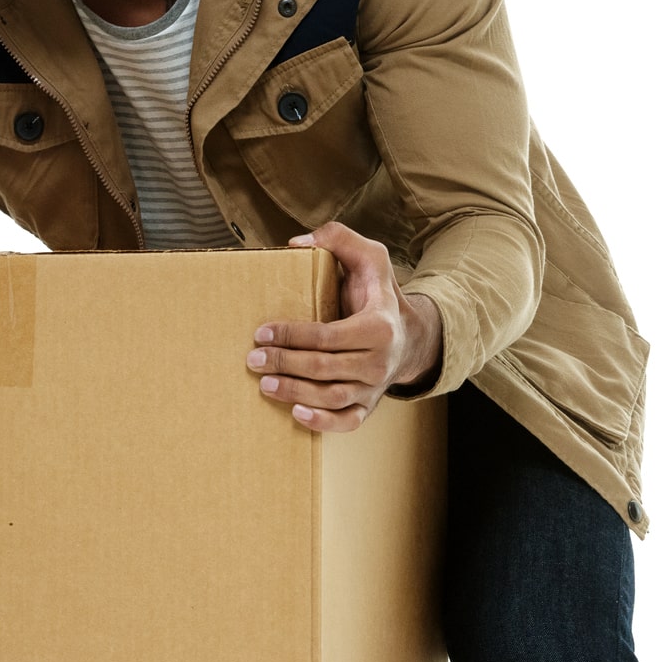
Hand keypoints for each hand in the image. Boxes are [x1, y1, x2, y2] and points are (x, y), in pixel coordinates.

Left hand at [246, 221, 443, 431]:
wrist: (408, 336)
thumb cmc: (378, 295)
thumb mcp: (370, 256)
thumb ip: (338, 238)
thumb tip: (296, 244)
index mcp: (379, 326)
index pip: (328, 336)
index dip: (292, 336)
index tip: (262, 333)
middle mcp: (380, 361)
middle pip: (325, 368)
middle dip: (285, 363)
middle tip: (253, 359)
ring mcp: (374, 387)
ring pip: (332, 397)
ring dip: (294, 392)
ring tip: (264, 385)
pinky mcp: (368, 406)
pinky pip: (347, 422)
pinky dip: (322, 422)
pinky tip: (295, 413)